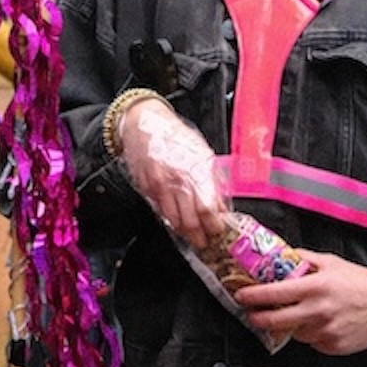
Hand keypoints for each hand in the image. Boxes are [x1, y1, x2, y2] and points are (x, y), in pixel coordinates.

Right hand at [118, 97, 226, 246]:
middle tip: (206, 242)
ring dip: (185, 233)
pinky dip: (171, 220)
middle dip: (200, 236)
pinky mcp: (146, 190)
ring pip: (174, 221)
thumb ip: (213, 180)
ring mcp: (159, 187)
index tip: (220, 231)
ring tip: (194, 237)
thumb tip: (221, 205)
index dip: (214, 225)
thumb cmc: (175, 136)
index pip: (207, 209)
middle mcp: (176, 181)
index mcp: (194, 171)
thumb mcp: (202, 154)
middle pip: (190, 221)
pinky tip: (178, 222)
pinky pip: (161, 212)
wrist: (144, 124)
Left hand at [235, 250, 366, 355]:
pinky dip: (311, 334)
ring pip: (295, 333)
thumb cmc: (358, 280)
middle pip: (277, 321)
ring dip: (290, 325)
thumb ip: (303, 259)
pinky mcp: (333, 346)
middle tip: (252, 315)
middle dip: (259, 319)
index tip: (241, 296)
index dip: (254, 296)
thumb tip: (280, 255)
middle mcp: (318, 311)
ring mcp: (325, 331)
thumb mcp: (329, 262)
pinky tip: (321, 323)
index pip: (275, 293)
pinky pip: (312, 342)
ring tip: (298, 314)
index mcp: (315, 287)